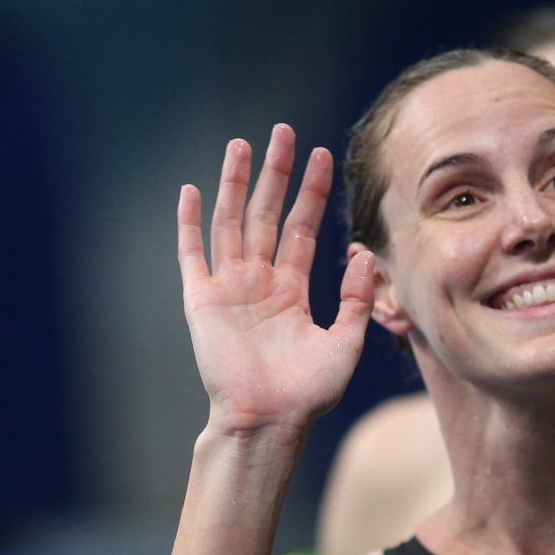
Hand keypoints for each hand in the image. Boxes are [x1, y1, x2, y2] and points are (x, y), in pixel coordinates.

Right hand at [177, 125, 373, 438]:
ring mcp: (228, 287)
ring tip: (242, 145)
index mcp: (291, 289)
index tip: (321, 156)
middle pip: (267, 213)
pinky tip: (191, 191)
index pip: (302, 227)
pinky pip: (193, 254)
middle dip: (275, 173)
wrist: (269, 421)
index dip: (311, 192)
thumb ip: (356, 297)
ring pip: (231, 222)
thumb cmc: (307, 393)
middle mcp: (258, 281)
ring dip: (236, 184)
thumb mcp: (345, 342)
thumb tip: (365, 253)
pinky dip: (189, 223)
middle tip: (282, 132)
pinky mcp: (202, 300)